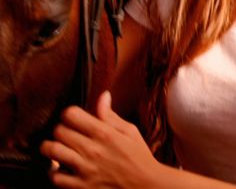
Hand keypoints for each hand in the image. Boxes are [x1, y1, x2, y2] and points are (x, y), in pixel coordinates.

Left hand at [40, 91, 163, 188]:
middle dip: (60, 129)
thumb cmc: (138, 156)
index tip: (74, 119)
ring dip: (50, 147)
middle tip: (66, 134)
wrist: (145, 185)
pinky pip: (55, 177)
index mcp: (105, 134)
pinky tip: (60, 168)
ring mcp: (85, 169)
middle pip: (59, 131)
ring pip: (53, 151)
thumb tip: (103, 96)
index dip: (70, 114)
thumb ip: (111, 115)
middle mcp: (93, 150)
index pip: (71, 114)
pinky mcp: (81, 186)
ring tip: (57, 148)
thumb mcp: (130, 131)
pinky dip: (53, 172)